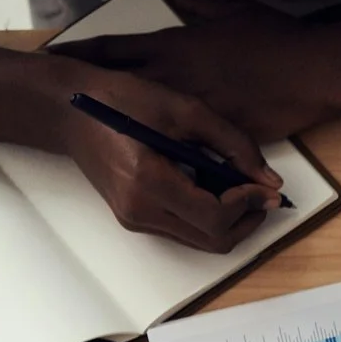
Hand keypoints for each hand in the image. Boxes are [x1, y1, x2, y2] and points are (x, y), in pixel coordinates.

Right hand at [0, 46, 279, 252]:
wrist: (69, 108)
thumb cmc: (122, 99)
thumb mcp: (184, 109)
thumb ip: (233, 144)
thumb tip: (271, 181)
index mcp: (148, 182)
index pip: (215, 216)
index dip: (249, 204)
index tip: (265, 187)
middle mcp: (139, 210)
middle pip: (213, 240)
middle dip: (247, 220)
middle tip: (263, 195)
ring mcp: (135, 219)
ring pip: (201, 241)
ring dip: (231, 222)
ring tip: (243, 191)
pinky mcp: (134, 217)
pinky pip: (184, 231)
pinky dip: (209, 218)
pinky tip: (215, 191)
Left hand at [53, 0, 340, 141]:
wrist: (313, 72)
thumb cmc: (276, 38)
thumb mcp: (233, 9)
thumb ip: (197, 0)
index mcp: (173, 46)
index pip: (113, 49)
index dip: (82, 53)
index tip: (57, 57)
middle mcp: (174, 79)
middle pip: (117, 90)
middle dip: (91, 97)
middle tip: (67, 105)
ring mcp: (193, 110)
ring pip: (147, 126)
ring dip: (128, 134)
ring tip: (107, 142)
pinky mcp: (217, 135)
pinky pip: (188, 151)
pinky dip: (173, 157)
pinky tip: (158, 165)